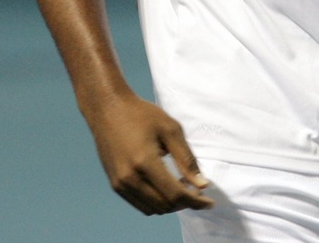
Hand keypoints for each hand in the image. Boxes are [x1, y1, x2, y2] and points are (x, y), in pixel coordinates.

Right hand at [84, 89, 213, 214]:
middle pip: (164, 205)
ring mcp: (119, 184)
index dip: (195, 201)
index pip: (174, 194)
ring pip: (152, 208)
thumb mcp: (171, 129)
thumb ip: (187, 159)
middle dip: (185, 203)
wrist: (108, 110)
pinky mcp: (115, 184)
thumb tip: (202, 184)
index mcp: (145, 162)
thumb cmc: (143, 115)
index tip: (210, 203)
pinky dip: (156, 201)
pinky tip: (167, 186)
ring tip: (184, 187)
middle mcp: (129, 178)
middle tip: (198, 191)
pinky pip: (139, 203)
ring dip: (171, 204)